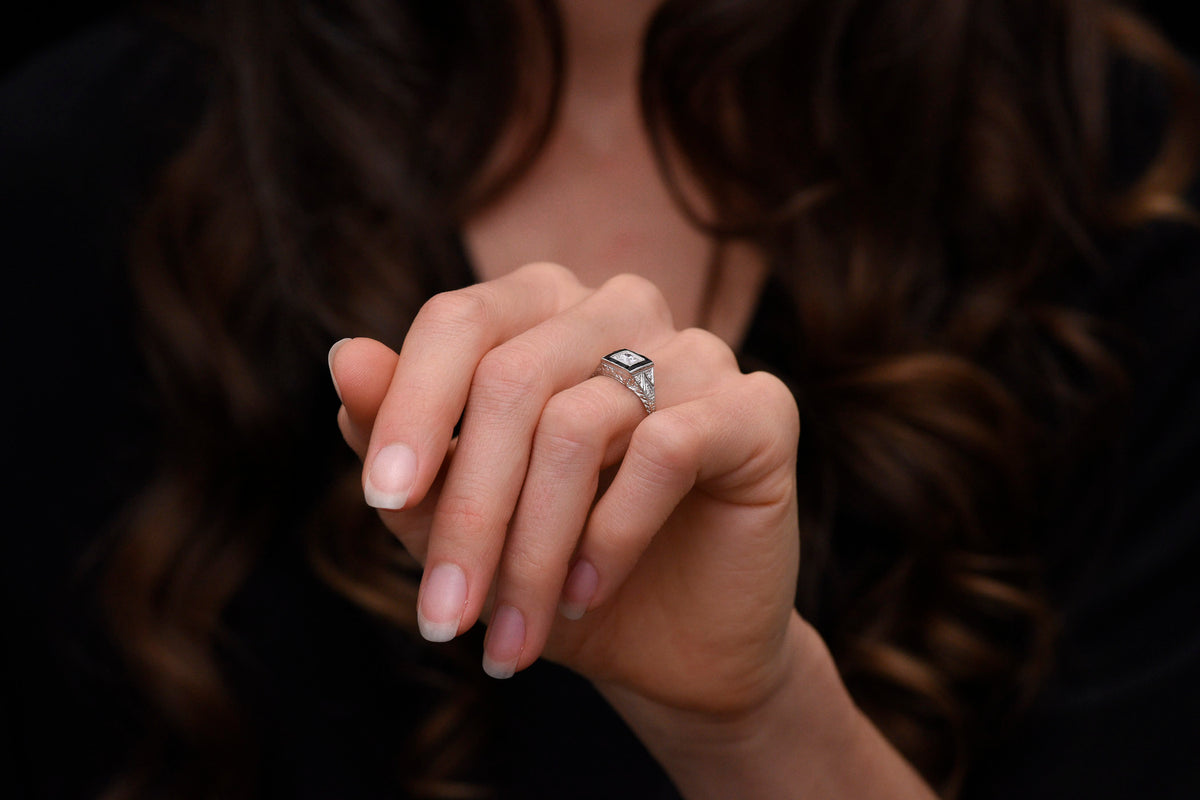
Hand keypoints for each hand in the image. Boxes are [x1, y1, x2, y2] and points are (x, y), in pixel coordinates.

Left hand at [329, 262, 802, 716]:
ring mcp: (697, 351)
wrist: (672, 646)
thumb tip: (344, 356)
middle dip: (468, 514)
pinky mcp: (759, 407)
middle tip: (444, 621)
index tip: (381, 501)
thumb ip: (402, 438)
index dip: (412, 408)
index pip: (459, 321)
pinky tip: (586, 590)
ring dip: (531, 550)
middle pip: (512, 379)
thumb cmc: (553, 569)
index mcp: (543, 309)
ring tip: (513, 632)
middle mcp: (620, 309)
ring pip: (578, 424)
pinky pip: (664, 449)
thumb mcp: (459, 515)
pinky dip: (610, 535)